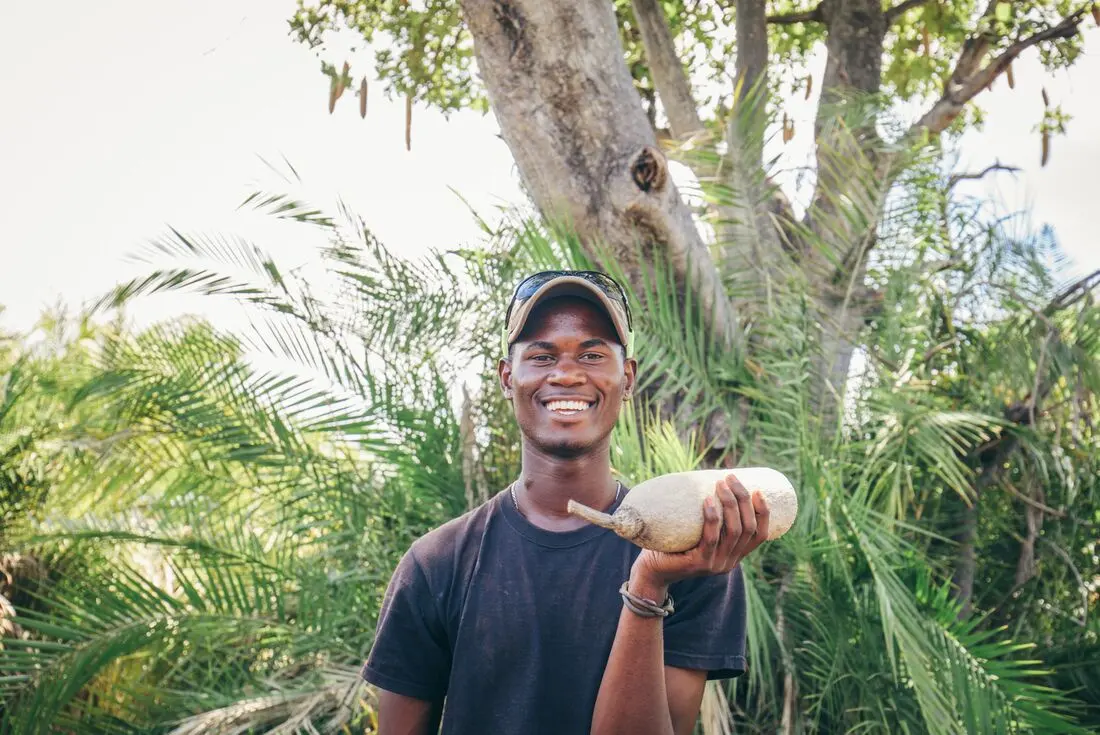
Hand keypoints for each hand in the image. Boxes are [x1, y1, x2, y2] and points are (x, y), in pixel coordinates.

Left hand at [628, 474, 769, 596]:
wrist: (652, 570)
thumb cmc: (674, 544)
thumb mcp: (699, 532)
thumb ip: (711, 518)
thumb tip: (714, 480)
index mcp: (735, 555)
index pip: (760, 535)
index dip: (763, 513)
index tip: (758, 491)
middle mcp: (729, 562)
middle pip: (747, 528)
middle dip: (742, 499)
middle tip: (730, 478)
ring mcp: (715, 564)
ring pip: (732, 531)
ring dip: (729, 504)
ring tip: (720, 484)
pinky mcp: (699, 564)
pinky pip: (711, 539)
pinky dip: (712, 518)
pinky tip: (708, 501)